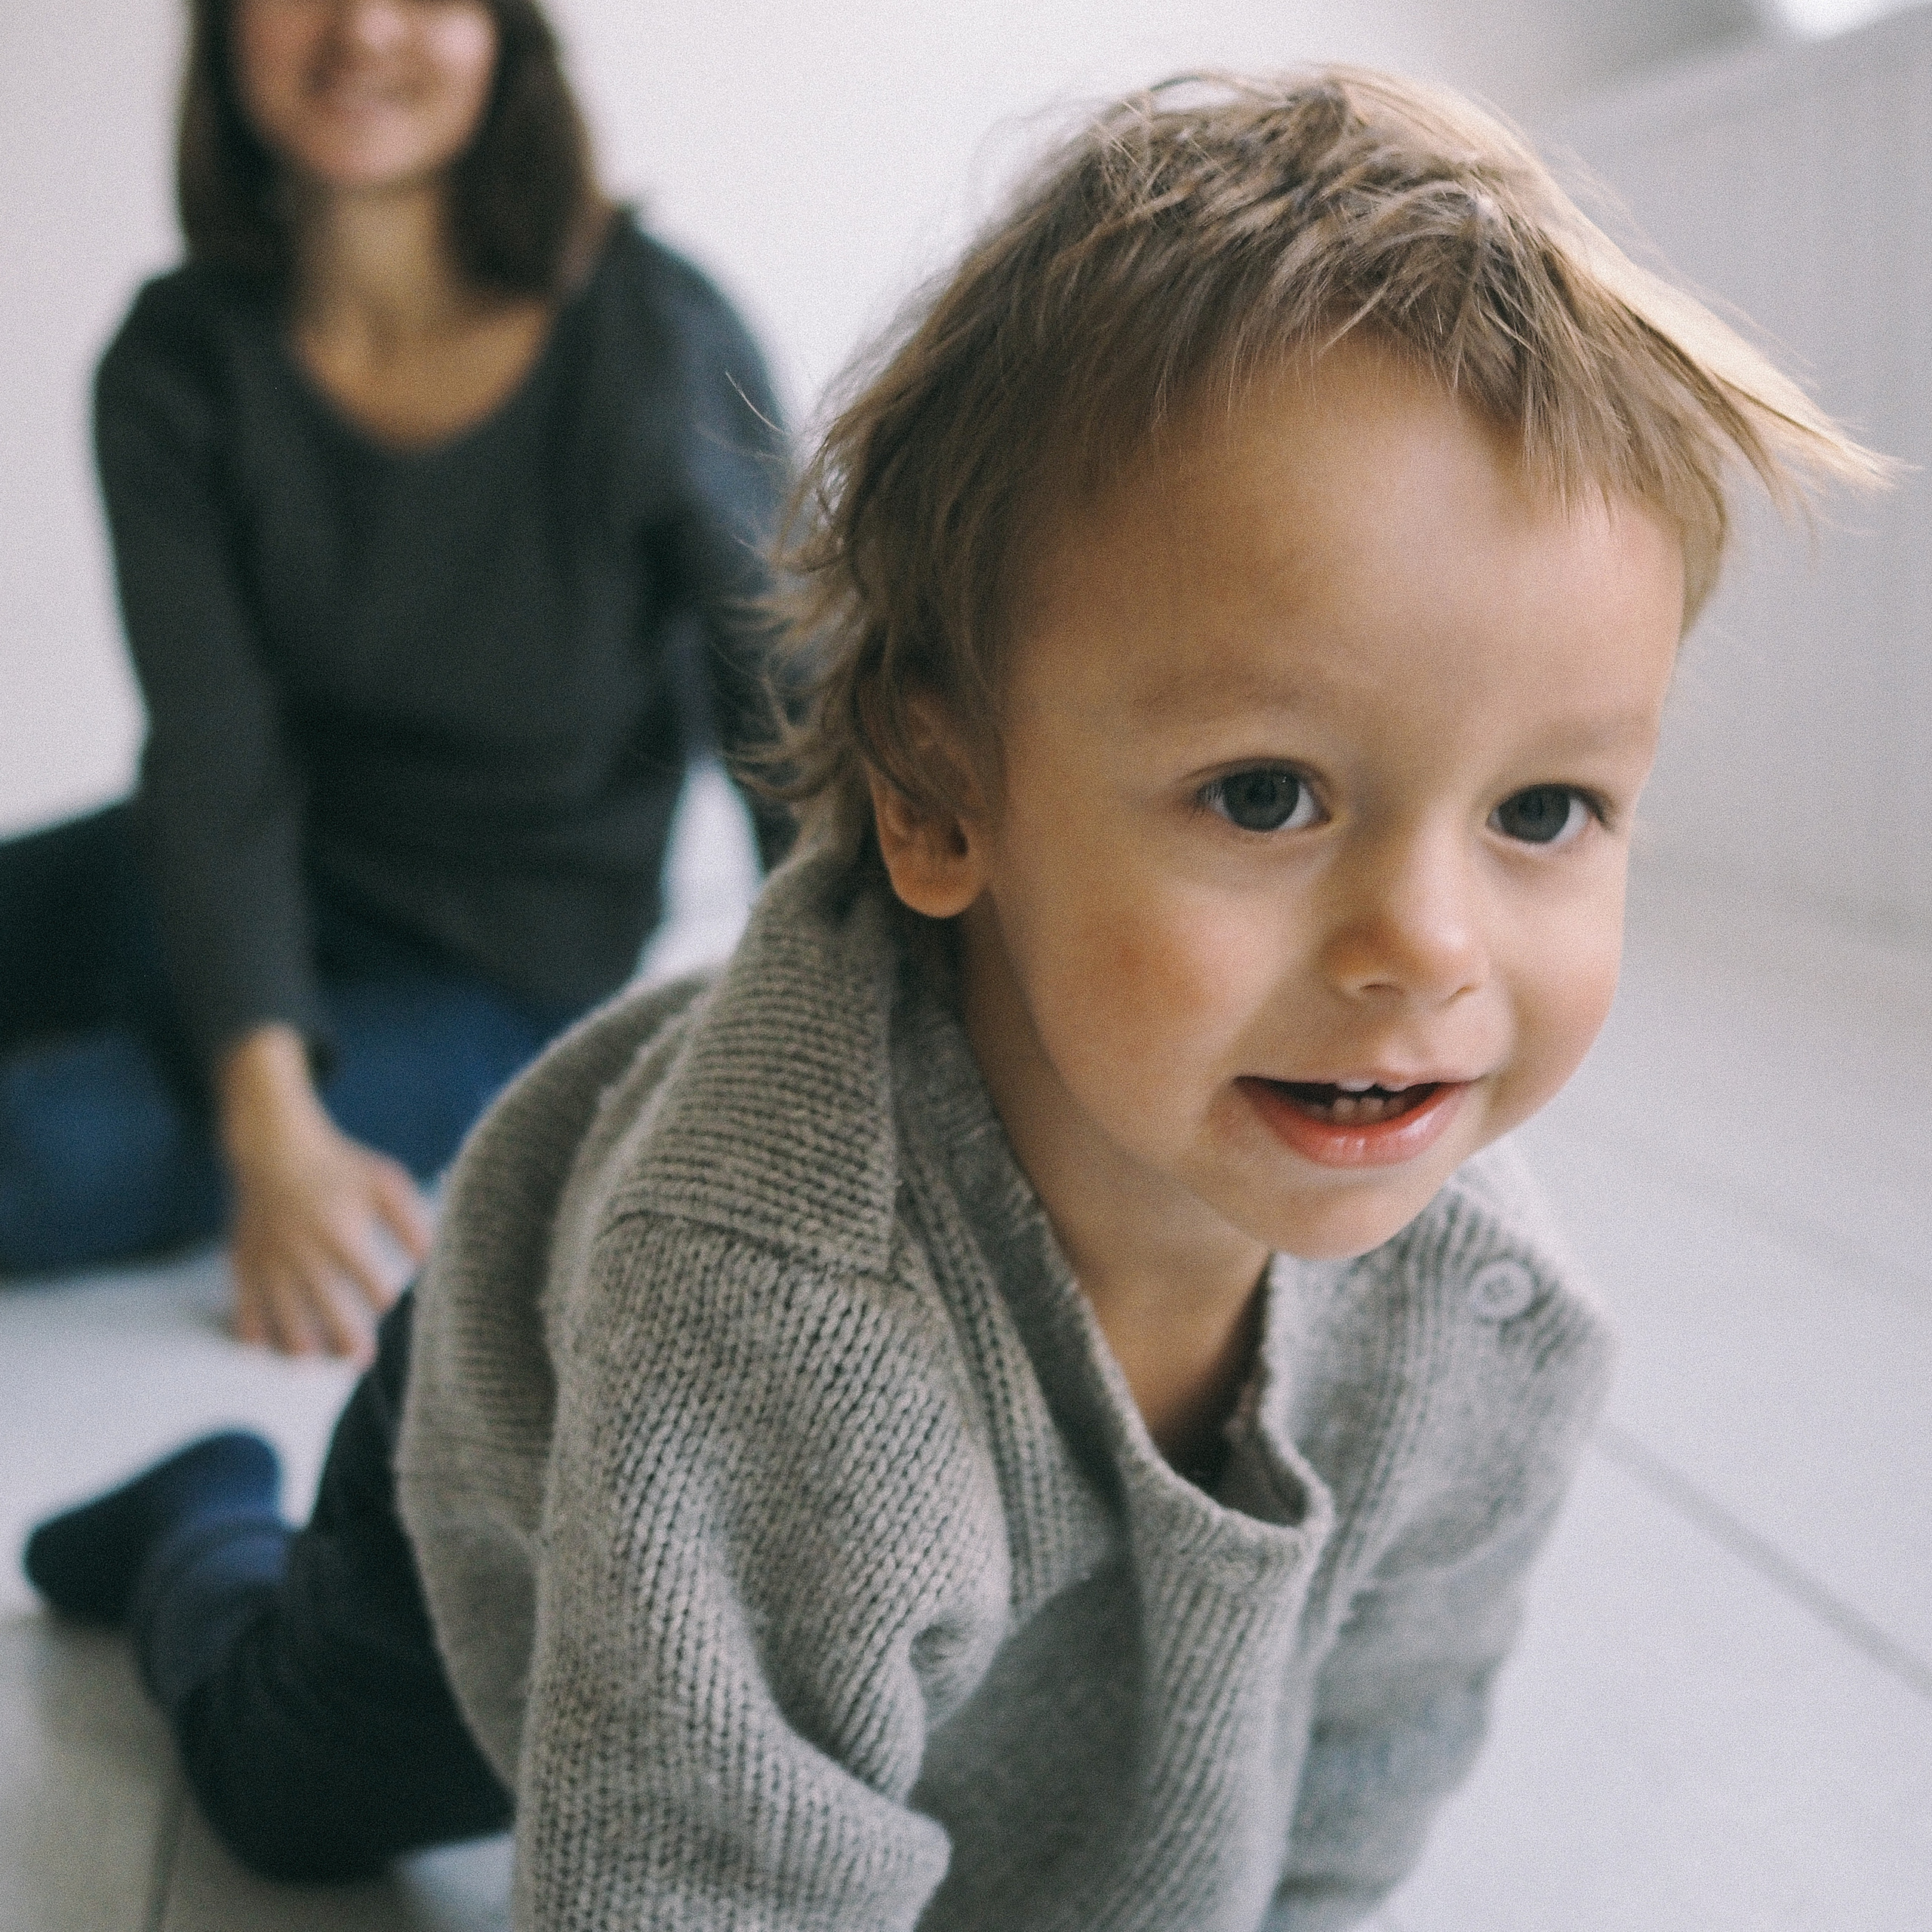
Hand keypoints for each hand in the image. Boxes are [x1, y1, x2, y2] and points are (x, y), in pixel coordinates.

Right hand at [216, 1025, 434, 1359]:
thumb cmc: (339, 1166)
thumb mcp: (384, 1183)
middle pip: (327, 1311)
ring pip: (283, 1318)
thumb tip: (434, 1260)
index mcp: (342, 1233)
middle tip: (362, 1360)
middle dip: (346, 1342)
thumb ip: (411, 1222)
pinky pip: (244, 1308)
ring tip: (315, 1361)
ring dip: (300, 1346)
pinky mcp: (244, 1261)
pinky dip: (253, 1332)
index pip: (372, 1285)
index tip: (393, 1309)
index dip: (386, 1303)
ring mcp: (270, 1260)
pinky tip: (267, 1347)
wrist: (274, 1146)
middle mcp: (304, 1252)